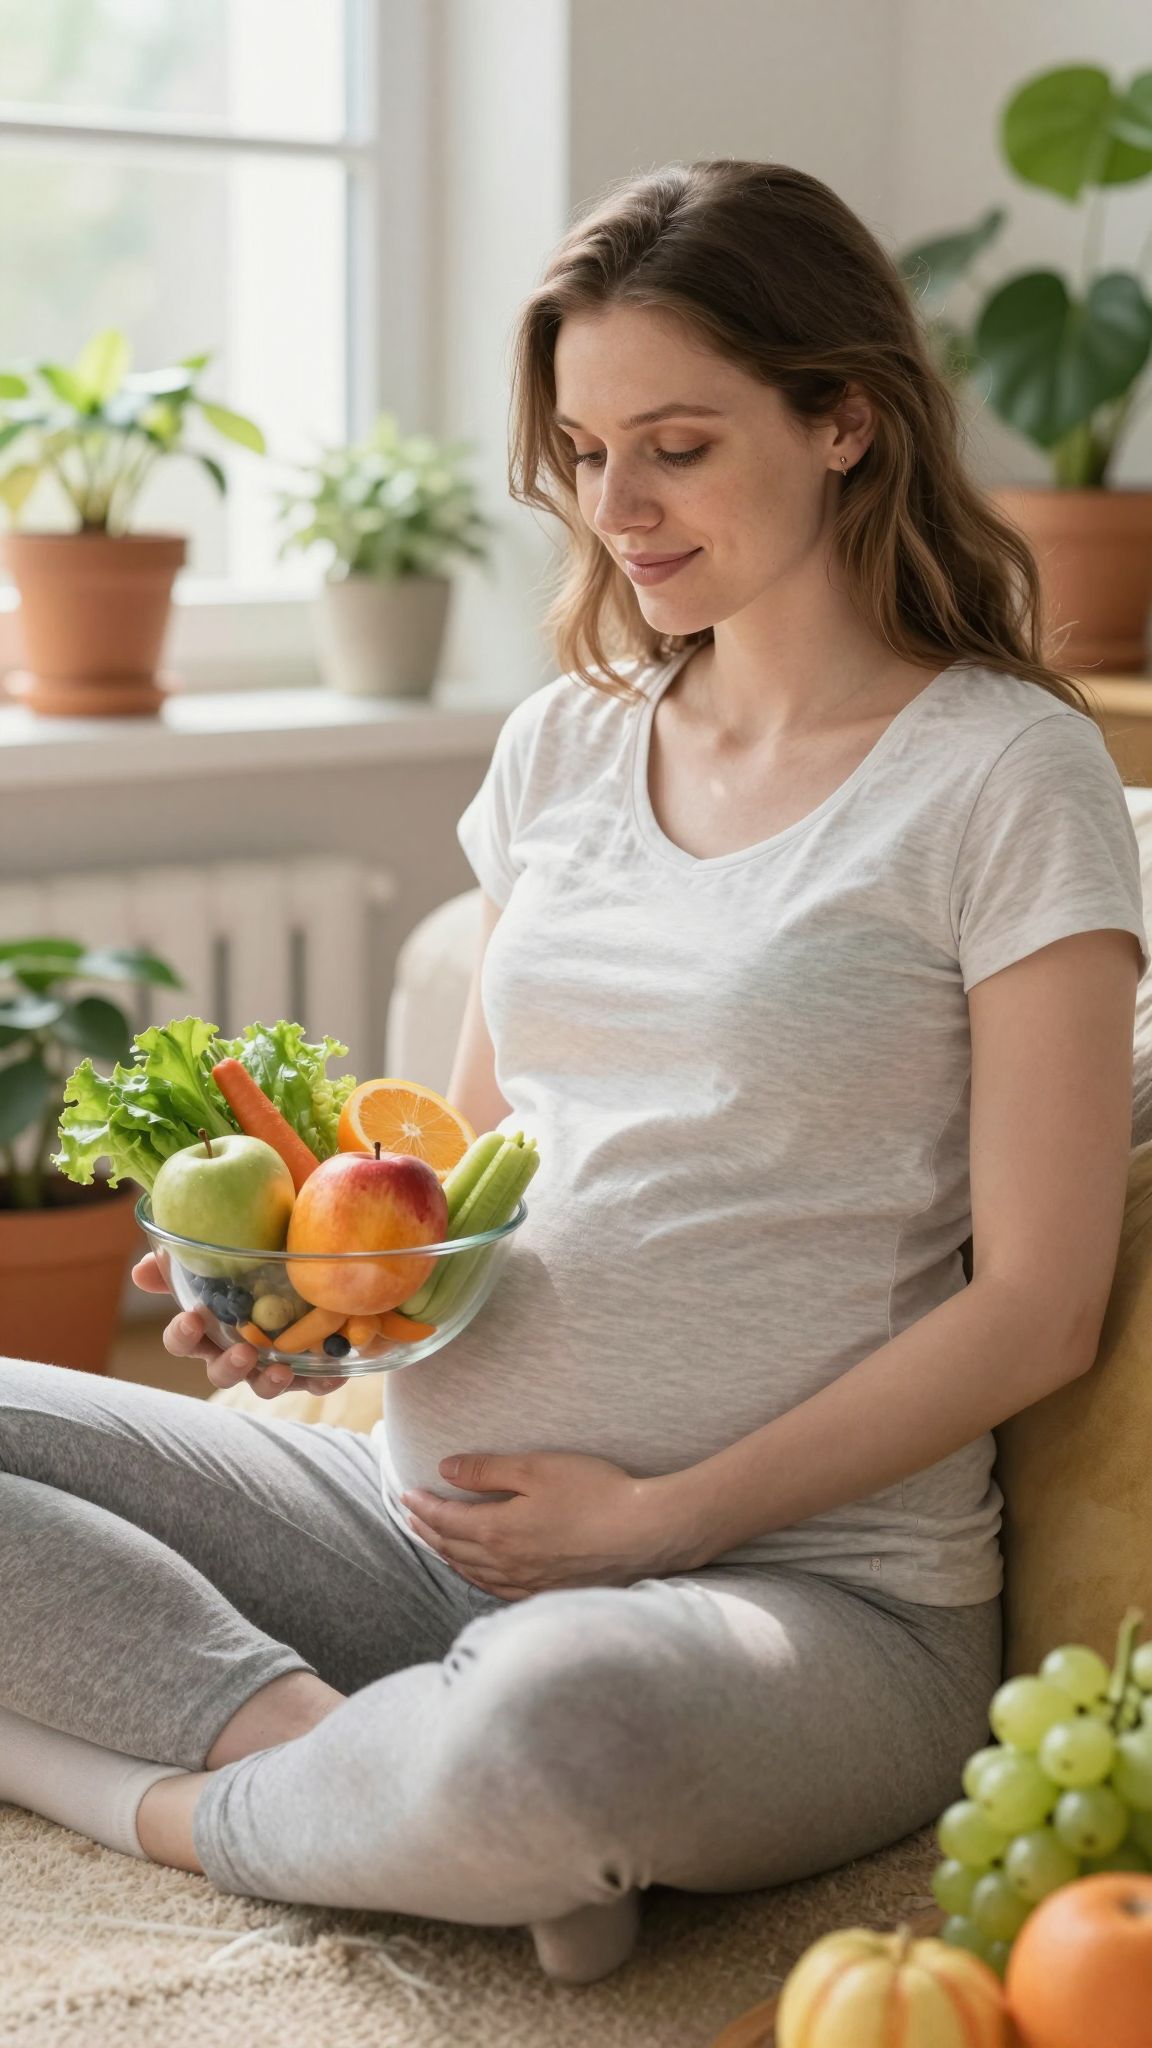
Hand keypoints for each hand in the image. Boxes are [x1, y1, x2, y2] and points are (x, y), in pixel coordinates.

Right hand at [131, 1253, 348, 1400]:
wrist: (314, 1244)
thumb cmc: (259, 1247)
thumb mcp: (229, 1242)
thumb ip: (188, 1254)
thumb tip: (141, 1270)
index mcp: (209, 1323)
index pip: (182, 1339)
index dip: (182, 1335)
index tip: (193, 1319)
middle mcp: (235, 1348)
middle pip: (220, 1372)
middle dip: (229, 1366)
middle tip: (245, 1352)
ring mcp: (271, 1361)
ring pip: (261, 1385)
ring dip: (268, 1382)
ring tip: (282, 1369)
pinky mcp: (309, 1367)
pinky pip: (313, 1381)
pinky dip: (320, 1382)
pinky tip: (332, 1375)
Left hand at [400, 1450, 706, 1599]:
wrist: (644, 1532)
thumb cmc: (594, 1493)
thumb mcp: (536, 1468)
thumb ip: (486, 1470)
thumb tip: (445, 1469)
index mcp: (498, 1532)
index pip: (446, 1521)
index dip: (422, 1507)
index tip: (406, 1494)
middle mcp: (505, 1564)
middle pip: (453, 1549)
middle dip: (426, 1531)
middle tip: (410, 1516)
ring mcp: (526, 1583)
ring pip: (472, 1572)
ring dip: (447, 1555)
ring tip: (434, 1541)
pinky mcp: (547, 1592)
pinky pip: (496, 1589)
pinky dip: (475, 1576)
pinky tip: (477, 1571)